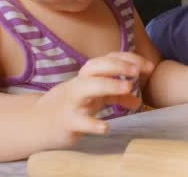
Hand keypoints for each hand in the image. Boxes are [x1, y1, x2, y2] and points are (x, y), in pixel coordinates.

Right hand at [33, 52, 153, 147]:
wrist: (38, 123)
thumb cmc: (72, 106)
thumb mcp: (95, 97)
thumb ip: (116, 96)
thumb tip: (137, 101)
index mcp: (87, 76)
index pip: (107, 59)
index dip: (128, 59)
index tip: (149, 66)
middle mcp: (79, 84)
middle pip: (95, 67)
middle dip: (117, 65)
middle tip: (138, 71)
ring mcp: (71, 102)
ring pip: (86, 87)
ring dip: (108, 85)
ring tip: (129, 86)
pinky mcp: (67, 121)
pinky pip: (79, 121)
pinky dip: (92, 124)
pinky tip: (106, 127)